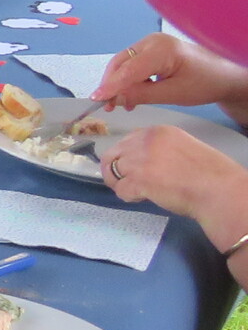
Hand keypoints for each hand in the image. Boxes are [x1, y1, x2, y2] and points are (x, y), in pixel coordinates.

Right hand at [96, 31, 247, 111]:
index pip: (128, 69)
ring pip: (123, 65)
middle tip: (108, 106)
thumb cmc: (204, 83)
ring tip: (122, 105)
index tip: (95, 99)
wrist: (224, 75)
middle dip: (112, 85)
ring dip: (120, 84)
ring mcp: (152, 44)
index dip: (110, 85)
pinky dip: (128, 80)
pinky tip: (132, 95)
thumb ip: (142, 95)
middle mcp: (152, 42)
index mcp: (161, 49)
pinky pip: (132, 65)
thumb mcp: (173, 94)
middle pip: (121, 63)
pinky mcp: (152, 50)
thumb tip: (114, 99)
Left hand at [97, 124, 247, 231]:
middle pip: (112, 154)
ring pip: (112, 172)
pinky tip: (144, 197)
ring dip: (121, 184)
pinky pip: (120, 190)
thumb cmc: (208, 172)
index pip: (128, 140)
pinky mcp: (138, 180)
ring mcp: (139, 160)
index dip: (126, 156)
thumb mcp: (182, 147)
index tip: (134, 167)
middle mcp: (145, 141)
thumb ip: (160, 149)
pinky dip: (129, 197)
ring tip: (139, 192)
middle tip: (125, 183)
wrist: (218, 188)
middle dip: (114, 170)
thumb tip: (144, 161)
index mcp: (158, 131)